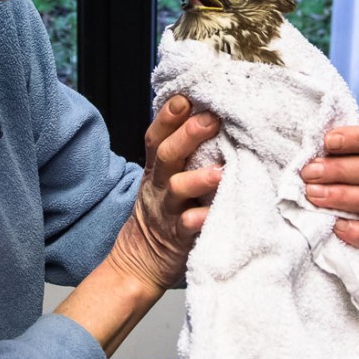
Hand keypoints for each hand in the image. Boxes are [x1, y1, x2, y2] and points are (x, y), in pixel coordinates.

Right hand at [106, 95, 222, 293]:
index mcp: (157, 169)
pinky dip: (200, 220)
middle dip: (187, 135)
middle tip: (211, 119)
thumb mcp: (164, 178)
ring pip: (177, 189)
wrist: (139, 262)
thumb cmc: (163, 212)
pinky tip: (213, 214)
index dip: (168, 116)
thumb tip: (208, 116)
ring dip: (198, 179)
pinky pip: (188, 227)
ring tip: (220, 171)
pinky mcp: (178, 237)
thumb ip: (181, 153)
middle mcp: (159, 185)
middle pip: (167, 155)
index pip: (157, 136)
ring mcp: (167, 211)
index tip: (186, 97)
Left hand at [299, 122, 358, 249]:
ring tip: (313, 195)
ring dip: (342, 197)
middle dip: (338, 171)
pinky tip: (336, 225)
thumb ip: (325, 141)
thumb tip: (309, 140)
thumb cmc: (328, 160)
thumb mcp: (329, 144)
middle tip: (309, 173)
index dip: (354, 139)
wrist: (331, 187)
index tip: (327, 141)